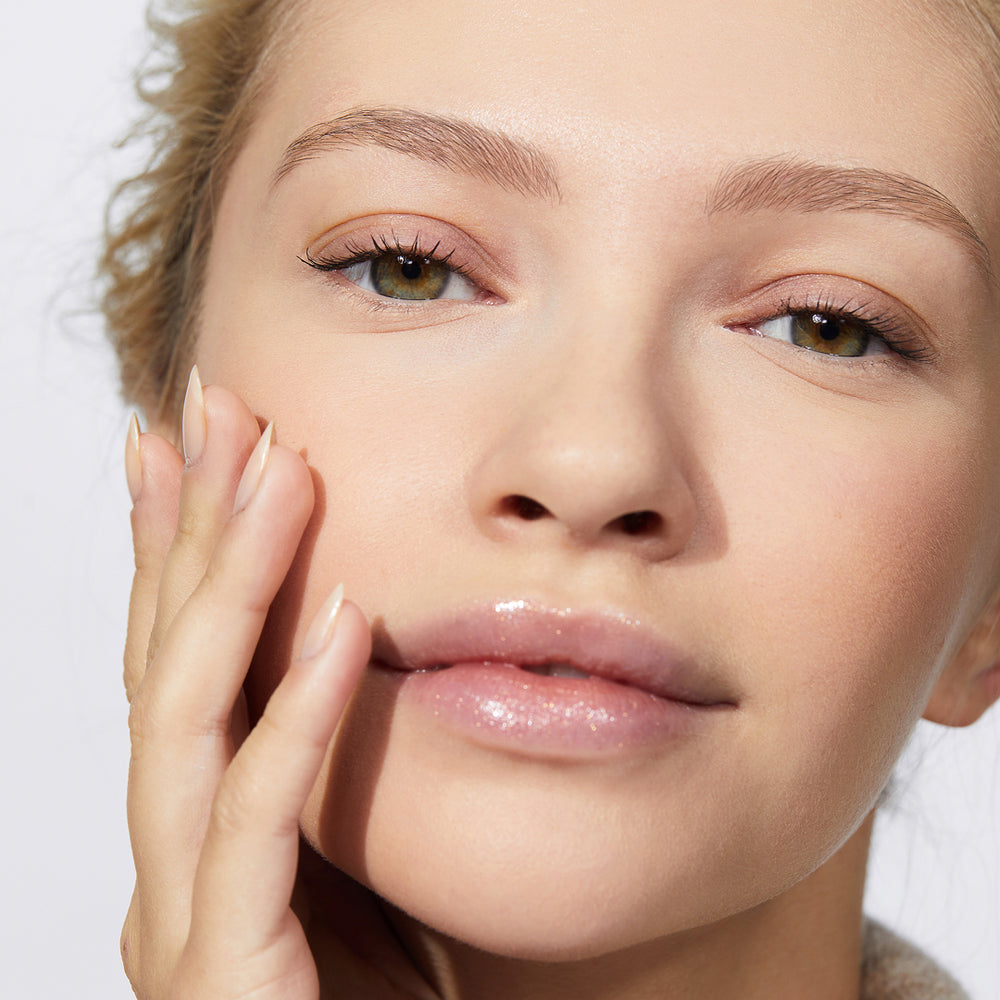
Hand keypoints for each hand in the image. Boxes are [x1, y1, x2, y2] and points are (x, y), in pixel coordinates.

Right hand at [120, 372, 425, 998]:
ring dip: (232, 583)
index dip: (176, 543)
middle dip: (187, 526)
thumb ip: (330, 769)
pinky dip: (298, 711)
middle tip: (211, 408)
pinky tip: (340, 619)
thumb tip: (344, 650)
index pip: (178, 654)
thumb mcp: (354, 860)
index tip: (191, 441)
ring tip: (275, 471)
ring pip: (186, 716)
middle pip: (165, 659)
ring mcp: (180, 916)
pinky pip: (260, 819)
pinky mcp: (223, 973)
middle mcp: (167, 857)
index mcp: (198, 826)